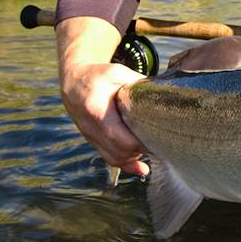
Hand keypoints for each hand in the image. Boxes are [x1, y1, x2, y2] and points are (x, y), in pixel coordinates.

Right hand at [56, 16, 148, 176]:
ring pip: (114, 157)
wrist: (75, 81)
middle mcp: (91, 127)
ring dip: (135, 158)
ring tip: (155, 150)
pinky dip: (127, 165)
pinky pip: (109, 158)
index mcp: (96, 109)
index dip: (140, 142)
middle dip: (141, 150)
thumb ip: (139, 86)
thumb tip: (165, 93)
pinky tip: (142, 168)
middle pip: (118, 150)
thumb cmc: (100, 75)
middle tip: (163, 145)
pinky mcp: (94, 141)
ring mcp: (91, 137)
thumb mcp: (119, 73)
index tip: (160, 139)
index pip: (119, 136)